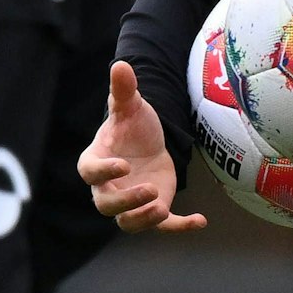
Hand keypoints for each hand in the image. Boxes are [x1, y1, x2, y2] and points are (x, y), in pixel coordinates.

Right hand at [77, 61, 207, 233]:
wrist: (150, 142)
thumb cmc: (133, 125)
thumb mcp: (131, 106)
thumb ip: (124, 90)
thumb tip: (121, 65)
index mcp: (96, 161)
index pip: (90, 171)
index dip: (103, 171)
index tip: (122, 164)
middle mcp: (108, 187)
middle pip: (107, 205)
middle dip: (126, 202)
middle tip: (149, 191)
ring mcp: (131, 202)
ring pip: (128, 222)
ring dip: (144, 219)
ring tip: (162, 209)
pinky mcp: (154, 209)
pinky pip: (163, 225)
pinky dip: (180, 226)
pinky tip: (201, 220)